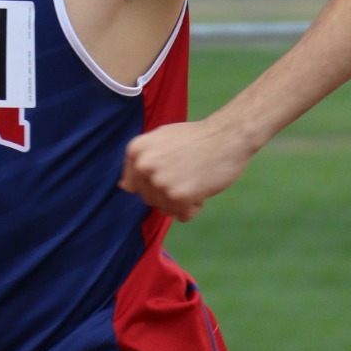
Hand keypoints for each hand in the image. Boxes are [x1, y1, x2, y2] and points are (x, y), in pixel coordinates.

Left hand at [119, 118, 253, 220]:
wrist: (228, 135)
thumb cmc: (198, 138)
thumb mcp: (161, 139)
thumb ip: (142, 160)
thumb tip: (122, 187)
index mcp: (136, 150)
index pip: (134, 185)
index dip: (155, 181)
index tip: (172, 169)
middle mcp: (143, 166)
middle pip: (149, 198)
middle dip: (169, 191)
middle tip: (189, 170)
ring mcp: (159, 181)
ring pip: (165, 209)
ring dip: (182, 200)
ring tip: (196, 177)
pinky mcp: (177, 196)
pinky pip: (180, 215)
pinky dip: (193, 208)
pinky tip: (202, 189)